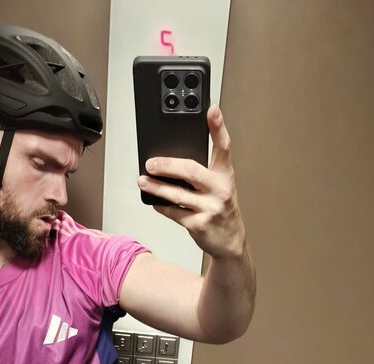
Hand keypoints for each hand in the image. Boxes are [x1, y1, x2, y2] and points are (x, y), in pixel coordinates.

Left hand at [137, 104, 245, 259]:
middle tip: (151, 163)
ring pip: (178, 194)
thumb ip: (202, 172)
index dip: (218, 127)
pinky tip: (154, 201)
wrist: (230, 242)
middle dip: (168, 165)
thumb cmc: (220, 209)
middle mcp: (220, 189)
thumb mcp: (219, 186)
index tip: (211, 110)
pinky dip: (162, 207)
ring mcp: (210, 208)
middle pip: (191, 170)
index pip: (223, 147)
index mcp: (225, 175)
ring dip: (157, 187)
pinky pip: (175, 213)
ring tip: (143, 180)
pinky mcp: (200, 224)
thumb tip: (170, 161)